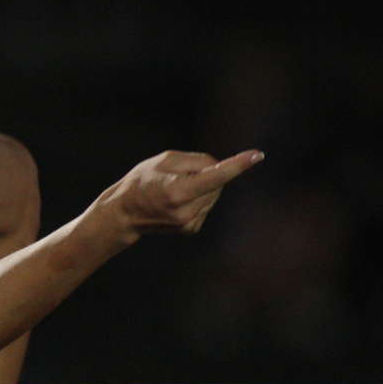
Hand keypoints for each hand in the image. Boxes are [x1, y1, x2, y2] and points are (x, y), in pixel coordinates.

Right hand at [103, 148, 262, 237]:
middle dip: (207, 173)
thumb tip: (221, 168)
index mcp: (177, 191)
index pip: (215, 176)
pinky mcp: (192, 228)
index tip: (257, 155)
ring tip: (175, 189)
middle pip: (217, 182)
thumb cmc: (142, 181)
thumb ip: (197, 160)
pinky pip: (208, 204)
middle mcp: (185, 211)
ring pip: (214, 194)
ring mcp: (189, 223)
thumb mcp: (164, 160)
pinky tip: (179, 201)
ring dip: (203, 187)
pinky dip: (199, 198)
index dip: (237, 165)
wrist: (125, 212)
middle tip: (178, 175)